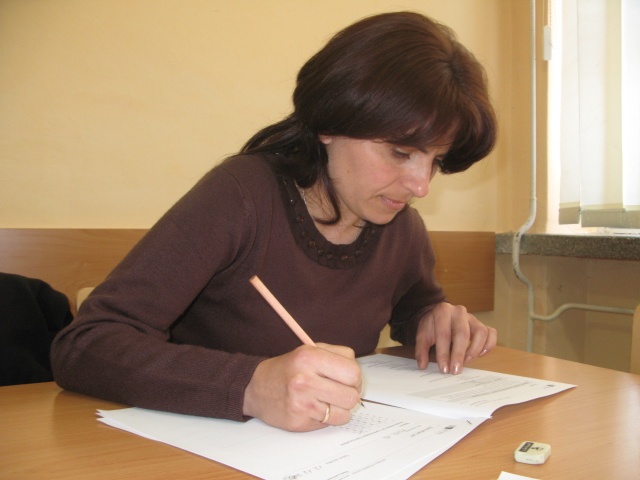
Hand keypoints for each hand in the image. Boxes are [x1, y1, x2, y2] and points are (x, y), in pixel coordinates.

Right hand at [242, 343, 361, 431]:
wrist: (255, 387)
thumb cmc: (288, 368)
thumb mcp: (310, 350)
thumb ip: (337, 356)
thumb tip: (358, 375)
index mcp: (310, 357)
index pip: (353, 372)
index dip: (355, 377)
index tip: (348, 379)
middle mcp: (305, 380)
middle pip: (352, 396)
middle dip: (349, 394)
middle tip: (338, 390)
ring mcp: (302, 403)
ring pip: (344, 413)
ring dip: (339, 408)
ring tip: (326, 400)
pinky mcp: (299, 422)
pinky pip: (330, 423)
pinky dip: (327, 417)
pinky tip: (315, 408)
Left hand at [414, 302, 496, 373]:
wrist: (440, 315)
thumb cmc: (433, 326)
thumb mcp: (422, 335)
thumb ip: (421, 350)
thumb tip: (422, 365)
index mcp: (442, 311)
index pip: (443, 334)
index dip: (444, 353)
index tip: (444, 368)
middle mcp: (459, 312)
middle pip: (462, 333)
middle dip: (459, 354)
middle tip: (455, 370)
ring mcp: (472, 317)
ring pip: (480, 332)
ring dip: (474, 350)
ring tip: (466, 362)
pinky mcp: (482, 324)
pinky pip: (491, 333)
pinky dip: (489, 345)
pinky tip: (480, 355)